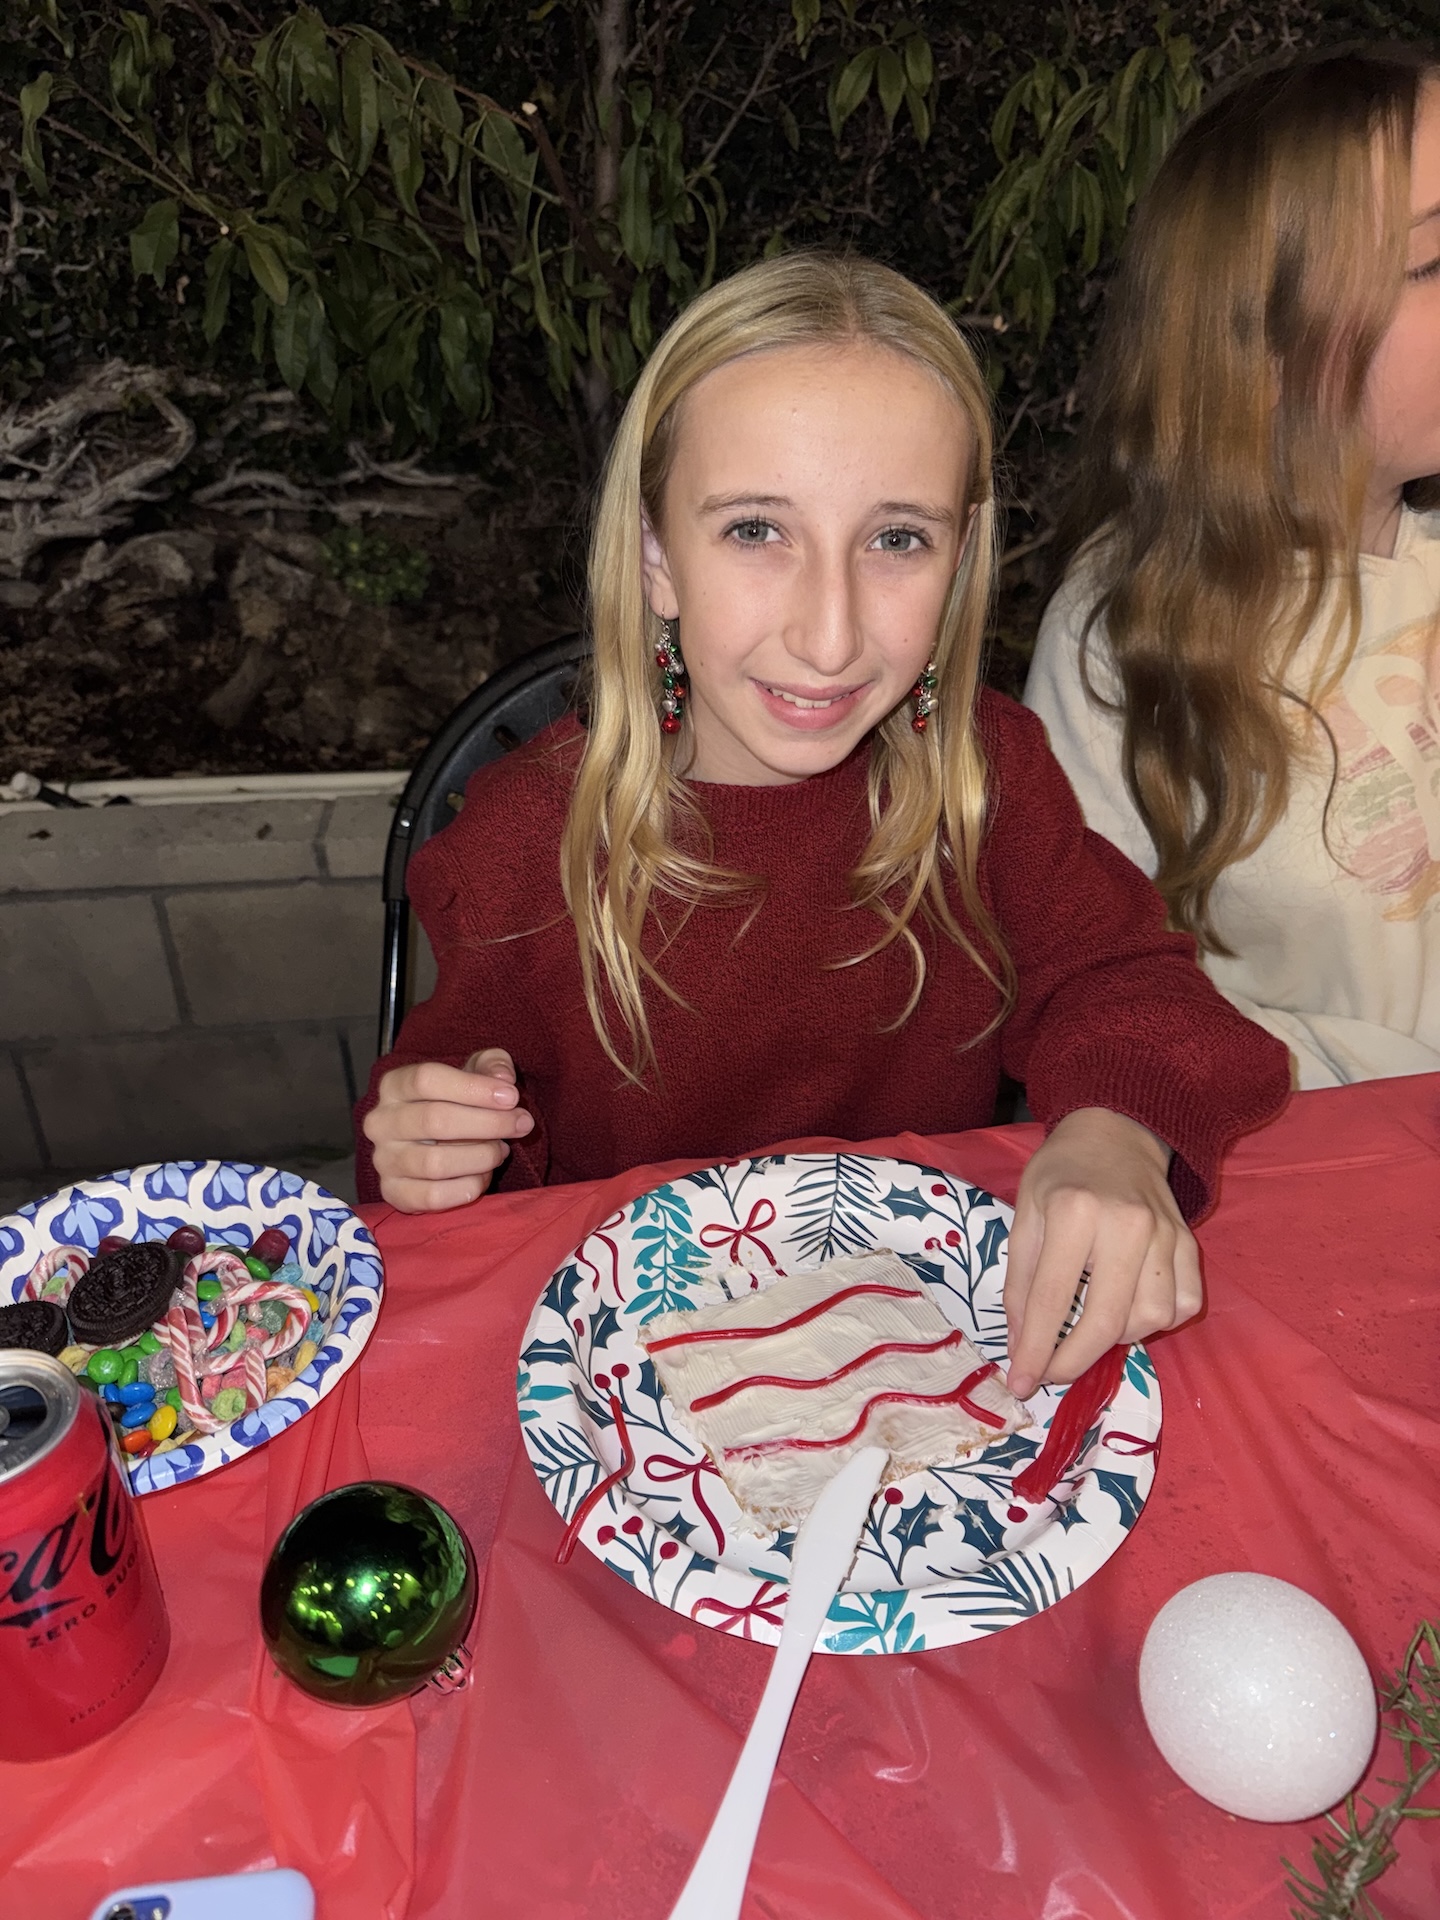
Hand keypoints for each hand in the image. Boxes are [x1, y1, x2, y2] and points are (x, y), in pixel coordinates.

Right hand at [363, 1048, 534, 1211]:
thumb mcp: (476, 1071)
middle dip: (489, 1123)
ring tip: (501, 1150)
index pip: (426, 1079)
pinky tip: (483, 1175)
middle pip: (435, 1120)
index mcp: (394, 1085)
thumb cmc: (457, 1101)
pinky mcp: (394, 1192)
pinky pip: (433, 1196)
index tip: (511, 1096)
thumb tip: (503, 1078)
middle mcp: (380, 1122)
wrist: (438, 1140)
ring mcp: (384, 1160)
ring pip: (435, 1162)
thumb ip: (493, 1065)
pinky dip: (468, 1187)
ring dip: (481, 1157)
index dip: (474, 1088)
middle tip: (522, 1124)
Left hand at [1004, 1107, 1201, 1398]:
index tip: (1020, 1383)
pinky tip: (1131, 1310)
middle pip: (1105, 1320)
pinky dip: (1158, 1322)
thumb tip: (1021, 1348)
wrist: (1116, 1133)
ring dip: (1116, 1339)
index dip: (1034, 1350)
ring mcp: (1165, 1234)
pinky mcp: (1190, 1243)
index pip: (1051, 1299)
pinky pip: (1184, 1305)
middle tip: (1051, 1375)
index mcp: (1073, 1210)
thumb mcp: (1024, 1213)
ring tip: (1091, 1324)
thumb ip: (1020, 1281)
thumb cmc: (1062, 1173)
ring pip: (1150, 1319)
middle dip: (1074, 1361)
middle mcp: (1125, 1224)